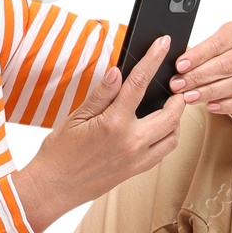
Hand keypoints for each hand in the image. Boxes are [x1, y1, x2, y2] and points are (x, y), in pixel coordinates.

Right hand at [14, 34, 185, 232]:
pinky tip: (159, 128)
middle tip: (175, 84)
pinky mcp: (137, 171)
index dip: (154, 59)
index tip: (164, 44)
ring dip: (177, 119)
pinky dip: (168, 137)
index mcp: (114, 124)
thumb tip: (117, 72)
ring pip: (173, 136)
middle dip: (178, 96)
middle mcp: (131, 142)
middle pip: (170, 113)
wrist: (53, 188)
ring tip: (170, 106)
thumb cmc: (59, 153)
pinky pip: (164, 152)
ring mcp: (137, 159)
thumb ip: (101, 94)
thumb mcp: (76, 117)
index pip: (139, 83)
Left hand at [168, 21, 231, 119]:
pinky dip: (226, 105)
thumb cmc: (219, 55)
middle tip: (179, 85)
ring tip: (189, 97)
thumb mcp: (208, 47)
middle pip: (226, 65)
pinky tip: (210, 106)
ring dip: (209, 92)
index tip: (179, 66)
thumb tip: (172, 64)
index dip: (198, 56)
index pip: (218, 43)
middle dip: (199, 76)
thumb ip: (195, 54)